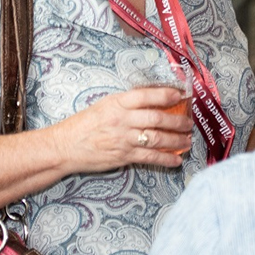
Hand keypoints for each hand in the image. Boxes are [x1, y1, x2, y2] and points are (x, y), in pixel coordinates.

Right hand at [49, 87, 193, 171]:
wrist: (65, 146)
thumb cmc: (85, 124)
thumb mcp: (104, 105)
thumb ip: (127, 102)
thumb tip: (153, 99)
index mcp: (117, 103)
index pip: (147, 95)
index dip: (166, 94)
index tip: (181, 94)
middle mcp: (122, 120)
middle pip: (157, 119)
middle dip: (178, 121)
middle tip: (189, 123)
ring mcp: (123, 139)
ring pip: (157, 139)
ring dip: (176, 140)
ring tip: (187, 140)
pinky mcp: (123, 156)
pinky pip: (149, 158)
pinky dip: (166, 159)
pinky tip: (176, 160)